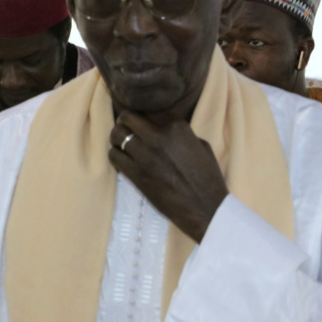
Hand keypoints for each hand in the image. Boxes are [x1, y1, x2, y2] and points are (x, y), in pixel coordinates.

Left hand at [109, 111, 228, 243]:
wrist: (205, 208)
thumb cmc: (208, 178)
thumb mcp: (201, 147)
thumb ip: (181, 134)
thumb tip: (164, 130)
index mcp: (177, 127)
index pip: (148, 113)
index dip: (142, 120)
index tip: (141, 127)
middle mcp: (159, 136)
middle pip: (127, 118)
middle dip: (123, 123)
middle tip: (124, 131)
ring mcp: (146, 155)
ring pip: (117, 135)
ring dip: (116, 139)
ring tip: (121, 146)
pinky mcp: (136, 173)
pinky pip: (114, 156)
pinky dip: (115, 156)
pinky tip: (122, 162)